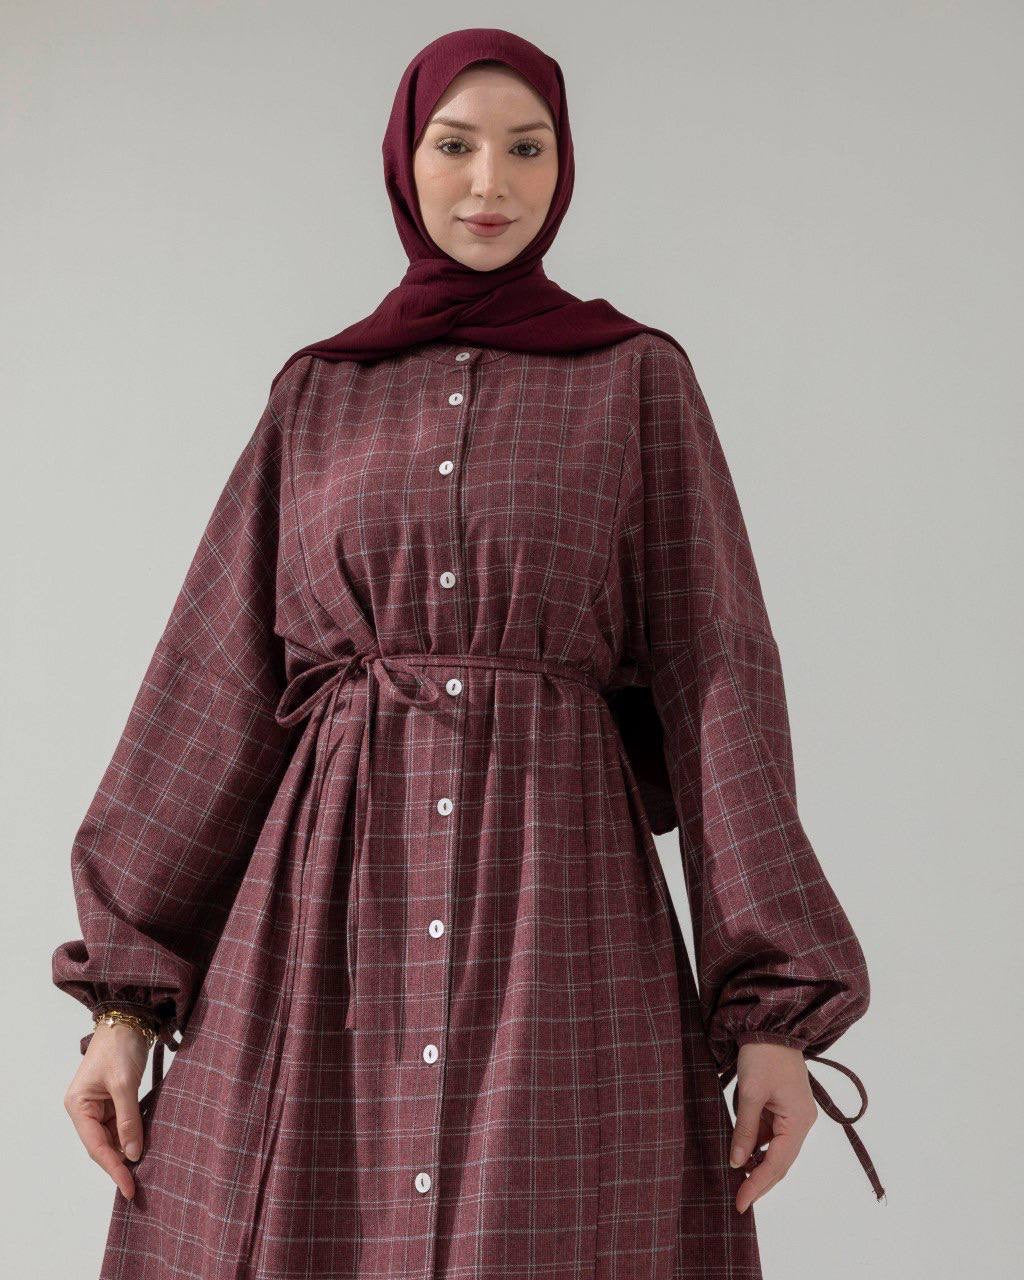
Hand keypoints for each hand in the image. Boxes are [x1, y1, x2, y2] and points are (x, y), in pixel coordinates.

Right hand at [63, 1021, 150, 1198]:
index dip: (113, 1168)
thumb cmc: (120, 1046)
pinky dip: (133, 1133)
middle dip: (120, 1162)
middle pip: (103, 1145)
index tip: (129, 1187)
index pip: (96, 1146)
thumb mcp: (124, 1084)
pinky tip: (145, 1143)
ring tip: (146, 1167)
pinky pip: (122, 1123)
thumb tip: (133, 1153)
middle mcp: (85, 1108)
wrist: (129, 1018)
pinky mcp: (114, 1099)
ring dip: (129, 1148)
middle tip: (139, 1183)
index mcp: (79, 1106)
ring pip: (113, 1136)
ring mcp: (99, 1105)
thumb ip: (129, 1119)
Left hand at [728, 1041, 817, 1213]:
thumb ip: (745, 1129)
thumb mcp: (750, 1093)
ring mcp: (792, 1115)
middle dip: (759, 1180)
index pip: (777, 1163)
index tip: (741, 1203)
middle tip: (737, 1200)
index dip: (758, 1185)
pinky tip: (740, 1154)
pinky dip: (755, 1145)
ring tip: (735, 1181)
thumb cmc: (762, 1055)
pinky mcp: (782, 1107)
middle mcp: (801, 1122)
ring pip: (773, 1149)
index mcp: (799, 1121)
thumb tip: (738, 1163)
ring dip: (756, 1164)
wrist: (770, 1023)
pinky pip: (769, 1134)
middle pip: (779, 1161)